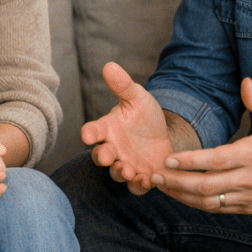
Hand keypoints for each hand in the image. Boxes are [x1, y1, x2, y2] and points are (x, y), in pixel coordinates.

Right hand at [81, 62, 173, 193]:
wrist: (164, 135)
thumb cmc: (144, 116)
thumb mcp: (137, 98)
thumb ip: (123, 85)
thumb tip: (110, 65)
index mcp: (109, 128)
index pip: (93, 131)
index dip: (89, 133)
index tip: (87, 134)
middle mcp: (113, 148)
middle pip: (100, 155)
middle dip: (101, 156)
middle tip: (106, 155)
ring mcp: (125, 164)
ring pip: (116, 173)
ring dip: (120, 172)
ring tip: (128, 170)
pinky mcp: (140, 177)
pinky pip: (135, 186)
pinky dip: (139, 185)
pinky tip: (148, 180)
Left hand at [149, 78, 251, 213]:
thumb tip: (244, 82)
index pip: (214, 161)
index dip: (189, 162)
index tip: (169, 159)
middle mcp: (249, 178)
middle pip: (206, 186)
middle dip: (177, 183)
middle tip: (156, 176)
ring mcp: (249, 196)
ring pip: (209, 202)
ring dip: (183, 196)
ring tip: (163, 187)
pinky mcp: (250, 207)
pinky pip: (219, 209)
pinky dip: (198, 205)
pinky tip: (182, 196)